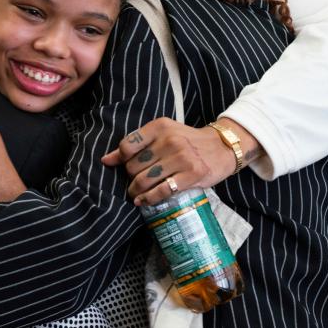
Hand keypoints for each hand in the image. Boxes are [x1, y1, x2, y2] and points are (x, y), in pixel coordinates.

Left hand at [101, 117, 255, 205]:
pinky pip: (161, 191)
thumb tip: (106, 160)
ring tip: (135, 194)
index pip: (127, 146)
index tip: (125, 166)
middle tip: (135, 181)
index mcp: (160, 127)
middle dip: (130, 177)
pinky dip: (148, 199)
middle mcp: (170, 140)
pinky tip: (143, 201)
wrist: (222, 147)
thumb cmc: (187, 141)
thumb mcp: (163, 134)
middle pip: (134, 166)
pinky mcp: (191, 175)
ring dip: (136, 191)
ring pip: (145, 180)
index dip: (121, 160)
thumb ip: (136, 144)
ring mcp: (181, 158)